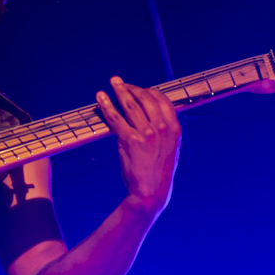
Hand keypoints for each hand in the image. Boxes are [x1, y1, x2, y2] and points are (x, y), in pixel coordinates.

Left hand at [96, 76, 180, 217]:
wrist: (152, 192)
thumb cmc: (159, 172)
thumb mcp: (170, 149)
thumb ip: (164, 131)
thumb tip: (152, 116)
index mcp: (174, 129)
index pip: (162, 100)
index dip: (149, 91)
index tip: (139, 89)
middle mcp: (162, 128)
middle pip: (145, 99)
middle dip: (132, 88)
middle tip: (121, 83)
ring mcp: (146, 133)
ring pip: (130, 104)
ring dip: (120, 90)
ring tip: (113, 82)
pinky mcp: (130, 140)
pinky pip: (115, 118)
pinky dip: (106, 105)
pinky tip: (101, 98)